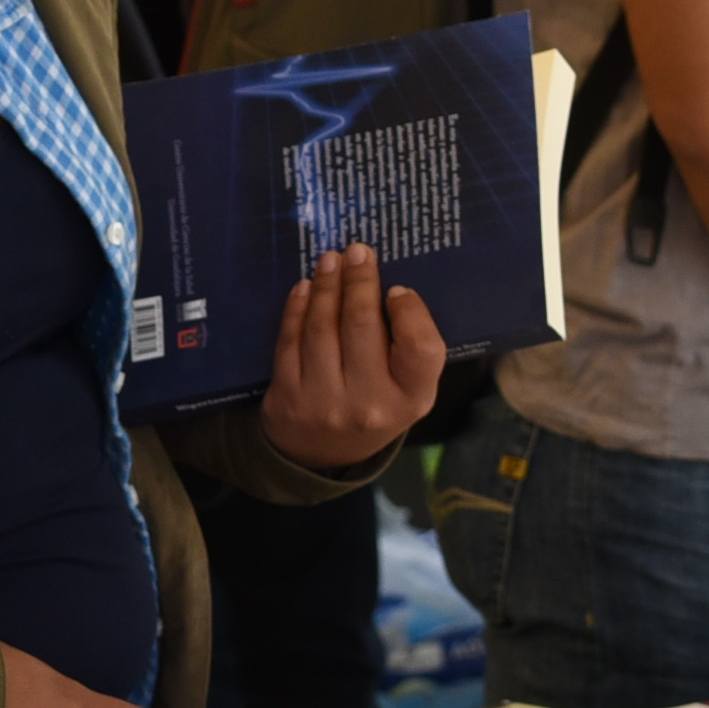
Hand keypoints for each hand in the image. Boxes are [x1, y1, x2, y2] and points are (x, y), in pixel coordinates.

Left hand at [262, 245, 445, 469]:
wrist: (322, 456)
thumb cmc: (375, 407)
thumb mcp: (409, 390)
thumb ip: (409, 348)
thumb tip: (388, 287)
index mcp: (411, 399)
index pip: (421, 348)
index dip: (410, 312)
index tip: (397, 289)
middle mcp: (370, 404)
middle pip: (363, 327)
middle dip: (359, 281)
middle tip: (357, 251)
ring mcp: (324, 403)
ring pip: (323, 329)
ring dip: (327, 286)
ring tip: (330, 260)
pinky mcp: (288, 398)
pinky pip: (291, 341)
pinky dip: (297, 307)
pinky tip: (305, 287)